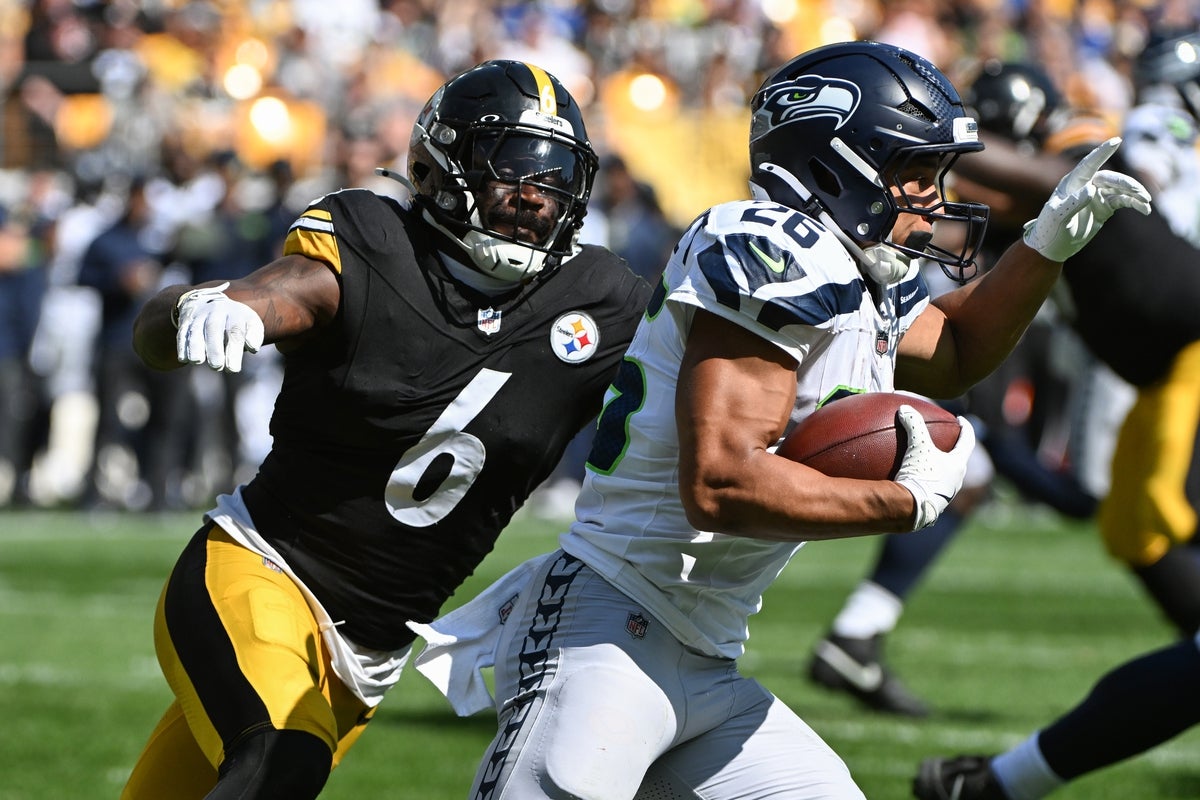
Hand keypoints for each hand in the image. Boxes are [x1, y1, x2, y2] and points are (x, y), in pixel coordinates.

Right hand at [174, 281, 263, 372]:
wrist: (210, 302)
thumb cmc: (235, 322)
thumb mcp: (250, 323)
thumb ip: (254, 335)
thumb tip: (253, 348)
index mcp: (235, 313)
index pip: (235, 330)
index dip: (234, 348)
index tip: (234, 369)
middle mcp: (216, 312)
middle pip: (214, 328)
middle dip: (214, 349)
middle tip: (217, 367)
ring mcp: (199, 316)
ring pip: (196, 330)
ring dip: (196, 347)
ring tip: (197, 361)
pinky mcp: (186, 321)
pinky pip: (182, 333)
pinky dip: (183, 346)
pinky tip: (184, 359)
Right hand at [893, 406, 975, 529]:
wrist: (910, 509)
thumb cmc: (920, 475)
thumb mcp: (917, 445)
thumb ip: (913, 424)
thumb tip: (905, 408)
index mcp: (958, 465)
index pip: (967, 442)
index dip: (966, 428)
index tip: (962, 420)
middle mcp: (955, 481)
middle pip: (958, 461)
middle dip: (952, 450)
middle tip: (946, 440)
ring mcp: (944, 496)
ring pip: (945, 477)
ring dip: (939, 467)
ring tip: (928, 460)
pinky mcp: (931, 506)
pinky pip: (930, 489)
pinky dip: (924, 480)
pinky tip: (910, 479)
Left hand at [1023, 137, 1151, 261]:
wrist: (1052, 247)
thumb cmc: (1049, 229)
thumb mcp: (1058, 217)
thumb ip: (1073, 203)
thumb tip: (1091, 189)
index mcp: (1071, 183)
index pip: (1088, 164)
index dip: (1102, 152)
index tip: (1116, 141)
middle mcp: (1086, 185)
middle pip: (1110, 178)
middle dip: (1126, 183)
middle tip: (1139, 193)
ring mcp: (1096, 196)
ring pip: (1119, 188)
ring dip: (1134, 193)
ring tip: (1146, 201)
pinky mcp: (1104, 207)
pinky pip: (1123, 201)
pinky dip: (1134, 203)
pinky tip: (1145, 209)